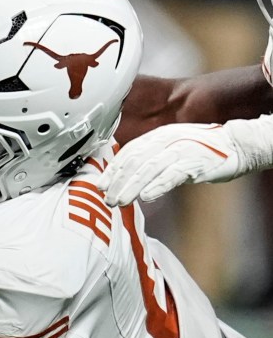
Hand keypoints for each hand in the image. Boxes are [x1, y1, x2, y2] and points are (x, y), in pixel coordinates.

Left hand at [98, 123, 242, 205]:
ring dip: (131, 187)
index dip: (113, 169)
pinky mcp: (194, 163)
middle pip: (135, 161)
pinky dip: (157, 186)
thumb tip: (127, 175)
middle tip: (107, 198)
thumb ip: (151, 157)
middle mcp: (165, 140)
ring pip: (148, 169)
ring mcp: (180, 150)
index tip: (101, 184)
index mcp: (157, 136)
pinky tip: (145, 197)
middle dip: (118, 181)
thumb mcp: (172, 147)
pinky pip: (172, 175)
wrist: (236, 145)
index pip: (128, 152)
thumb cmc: (201, 150)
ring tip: (120, 201)